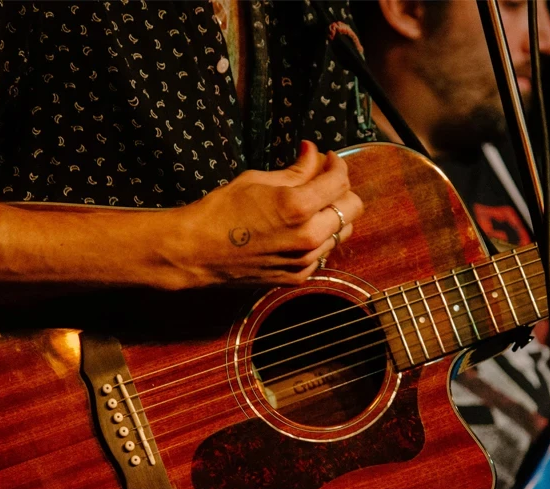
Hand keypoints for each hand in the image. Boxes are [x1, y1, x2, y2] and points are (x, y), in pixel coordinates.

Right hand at [157, 140, 362, 287]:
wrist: (196, 251)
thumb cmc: (221, 210)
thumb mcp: (257, 180)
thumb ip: (295, 170)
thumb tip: (313, 152)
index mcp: (298, 207)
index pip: (340, 181)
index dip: (337, 165)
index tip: (328, 160)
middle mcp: (308, 236)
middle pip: (352, 208)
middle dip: (341, 190)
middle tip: (323, 181)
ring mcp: (305, 260)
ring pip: (342, 232)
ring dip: (332, 215)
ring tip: (311, 206)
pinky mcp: (298, 276)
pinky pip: (324, 252)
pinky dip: (319, 238)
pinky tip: (298, 229)